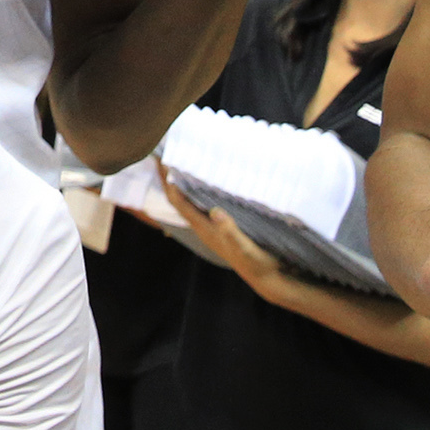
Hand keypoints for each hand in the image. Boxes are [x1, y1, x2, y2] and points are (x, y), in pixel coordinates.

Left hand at [157, 164, 288, 297]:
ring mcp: (211, 227)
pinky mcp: (221, 227)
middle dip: (170, 177)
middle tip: (166, 153)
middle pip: (179, 198)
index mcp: (204, 228)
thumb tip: (215, 212)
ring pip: (190, 200)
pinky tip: (206, 180)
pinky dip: (199, 189)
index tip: (163, 160)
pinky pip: (203, 203)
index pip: (178, 202)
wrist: (266, 277)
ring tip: (183, 160)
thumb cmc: (256, 262)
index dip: (168, 182)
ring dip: (184, 182)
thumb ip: (230, 231)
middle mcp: (203, 226)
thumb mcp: (244, 247)